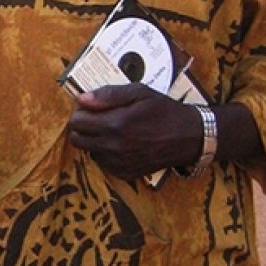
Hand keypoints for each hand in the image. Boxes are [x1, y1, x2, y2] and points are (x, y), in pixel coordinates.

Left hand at [67, 83, 202, 179]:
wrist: (189, 137)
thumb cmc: (164, 110)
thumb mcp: (139, 93)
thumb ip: (109, 95)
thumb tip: (81, 99)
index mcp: (115, 124)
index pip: (76, 122)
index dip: (80, 112)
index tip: (90, 107)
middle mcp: (113, 147)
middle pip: (77, 140)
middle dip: (82, 127)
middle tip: (96, 118)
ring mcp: (118, 163)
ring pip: (88, 152)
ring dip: (94, 140)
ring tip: (112, 130)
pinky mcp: (125, 173)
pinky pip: (103, 163)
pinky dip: (106, 153)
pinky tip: (121, 143)